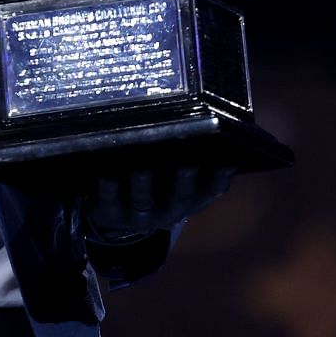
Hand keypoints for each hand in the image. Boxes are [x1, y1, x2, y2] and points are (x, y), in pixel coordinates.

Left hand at [80, 162, 236, 244]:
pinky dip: (109, 190)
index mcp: (189, 201)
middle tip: (187, 162)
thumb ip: (188, 154)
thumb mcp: (173, 174)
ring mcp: (139, 217)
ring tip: (142, 165)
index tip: (228, 161)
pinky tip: (107, 174)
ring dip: (144, 184)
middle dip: (184, 181)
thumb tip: (206, 120)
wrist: (119, 213)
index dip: (220, 179)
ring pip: (144, 201)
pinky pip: (109, 204)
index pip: (211, 192)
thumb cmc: (155, 181)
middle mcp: (167, 212)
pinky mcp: (110, 215)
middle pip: (178, 198)